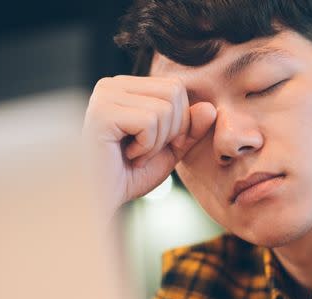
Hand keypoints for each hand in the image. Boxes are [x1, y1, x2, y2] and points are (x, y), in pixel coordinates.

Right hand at [82, 75, 216, 216]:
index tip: (156, 145)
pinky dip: (146, 146)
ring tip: (134, 155)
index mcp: (126, 87)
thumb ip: (190, 129)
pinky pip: (150, 121)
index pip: (175, 87)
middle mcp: (112, 84)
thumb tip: (210, 108)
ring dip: (157, 142)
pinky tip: (126, 156)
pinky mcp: (102, 112)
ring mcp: (104, 95)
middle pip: (174, 92)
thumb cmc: (129, 175)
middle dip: (171, 130)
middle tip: (145, 151)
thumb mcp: (169, 151)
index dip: (179, 121)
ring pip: (165, 108)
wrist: (101, 200)